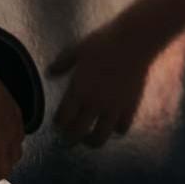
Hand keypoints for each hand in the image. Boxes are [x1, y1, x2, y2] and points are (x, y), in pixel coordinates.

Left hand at [48, 20, 154, 147]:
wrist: (134, 42)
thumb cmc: (104, 42)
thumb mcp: (78, 49)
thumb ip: (63, 63)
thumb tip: (50, 72)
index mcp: (78, 90)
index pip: (62, 118)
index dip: (58, 124)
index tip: (57, 124)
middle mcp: (94, 104)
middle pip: (77, 133)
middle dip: (69, 139)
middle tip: (68, 139)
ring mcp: (113, 108)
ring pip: (100, 137)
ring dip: (91, 141)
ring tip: (89, 138)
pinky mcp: (130, 107)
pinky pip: (121, 128)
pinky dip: (116, 129)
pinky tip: (113, 124)